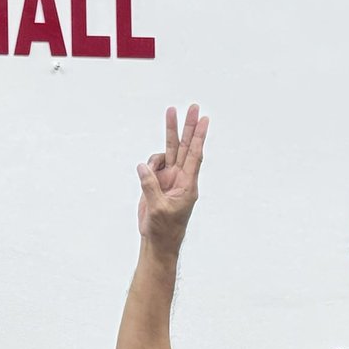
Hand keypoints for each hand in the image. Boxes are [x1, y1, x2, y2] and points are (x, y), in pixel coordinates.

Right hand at [136, 104, 209, 250]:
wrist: (157, 242)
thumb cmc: (164, 229)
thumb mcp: (158, 208)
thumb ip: (150, 186)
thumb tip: (144, 166)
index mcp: (187, 185)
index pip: (195, 155)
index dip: (199, 137)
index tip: (204, 119)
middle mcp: (180, 178)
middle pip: (184, 146)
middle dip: (187, 126)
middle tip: (193, 106)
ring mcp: (169, 178)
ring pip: (169, 151)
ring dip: (168, 135)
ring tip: (166, 122)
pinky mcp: (157, 182)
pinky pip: (153, 165)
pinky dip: (149, 165)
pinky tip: (146, 174)